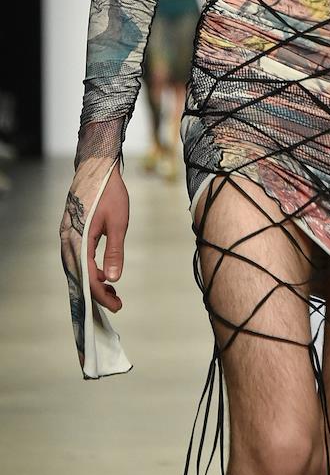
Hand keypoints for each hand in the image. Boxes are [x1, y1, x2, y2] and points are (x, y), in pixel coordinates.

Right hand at [60, 160, 128, 316]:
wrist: (96, 168)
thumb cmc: (109, 192)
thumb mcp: (118, 222)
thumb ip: (115, 251)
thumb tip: (114, 279)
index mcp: (78, 240)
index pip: (88, 277)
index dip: (102, 295)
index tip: (117, 306)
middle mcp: (67, 241)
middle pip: (79, 276)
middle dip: (96, 293)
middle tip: (116, 303)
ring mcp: (66, 236)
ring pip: (76, 268)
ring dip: (92, 281)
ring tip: (111, 290)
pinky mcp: (70, 232)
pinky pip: (76, 257)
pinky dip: (88, 268)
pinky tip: (102, 271)